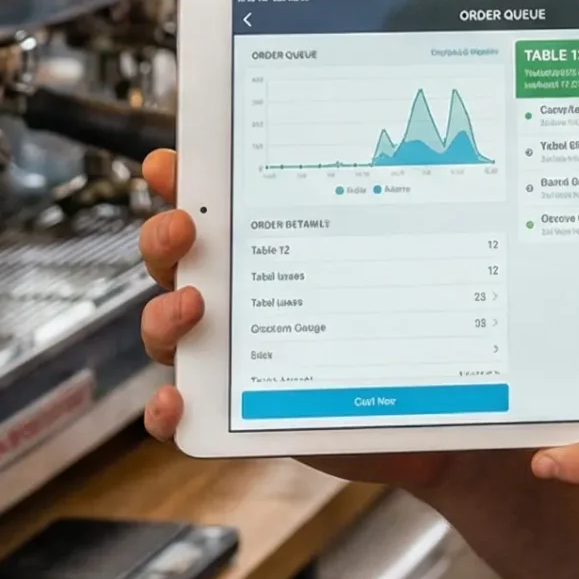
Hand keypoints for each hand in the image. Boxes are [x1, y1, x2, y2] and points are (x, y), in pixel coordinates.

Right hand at [134, 149, 460, 491]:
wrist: (410, 410)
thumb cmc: (395, 333)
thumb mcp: (398, 271)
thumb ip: (391, 229)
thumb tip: (416, 174)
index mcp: (266, 253)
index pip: (215, 210)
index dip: (181, 183)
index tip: (168, 166)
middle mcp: (237, 298)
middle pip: (177, 261)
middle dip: (165, 238)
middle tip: (184, 229)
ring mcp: (228, 354)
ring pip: (168, 330)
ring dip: (162, 314)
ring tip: (190, 306)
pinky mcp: (230, 411)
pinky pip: (184, 413)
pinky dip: (167, 408)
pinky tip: (176, 400)